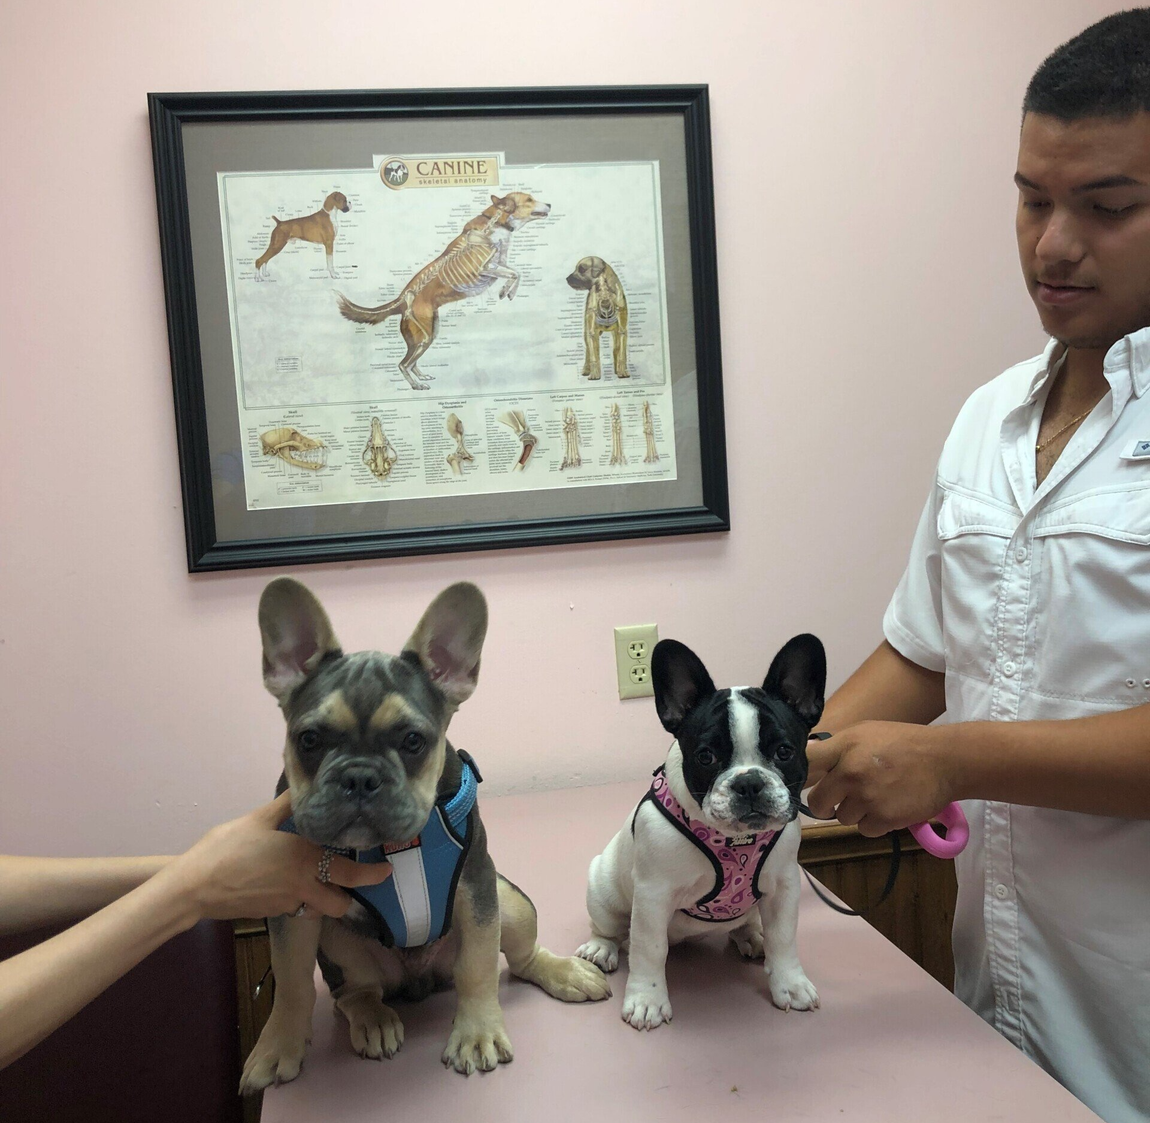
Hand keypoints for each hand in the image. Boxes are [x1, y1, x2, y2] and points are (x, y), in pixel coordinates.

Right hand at [163, 792, 391, 922]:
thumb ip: (285, 807)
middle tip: (365, 881)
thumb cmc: (226, 848)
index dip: (371, 873)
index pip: (349, 871)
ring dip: (329, 899)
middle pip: (342, 903)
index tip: (387, 868)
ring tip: (328, 882)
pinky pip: (298, 908)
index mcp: (305, 858)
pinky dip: (304, 900)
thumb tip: (301, 788)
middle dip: (355, 895)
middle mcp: (303, 884)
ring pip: (321, 909)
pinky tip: (294, 884)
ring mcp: (287, 903)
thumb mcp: (258, 819)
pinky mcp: (271, 913)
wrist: (194, 886)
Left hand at [804, 722, 956, 836]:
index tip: (802, 783)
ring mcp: (867, 797)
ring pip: (842, 818)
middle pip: (818, 802)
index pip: (806, 764)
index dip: (799, 777)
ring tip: (875, 797)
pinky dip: (874, 823)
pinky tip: (888, 807)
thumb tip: (808, 757)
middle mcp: (851, 772)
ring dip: (855, 813)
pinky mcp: (884, 819)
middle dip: (826, 804)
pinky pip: (865, 830)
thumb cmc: (903, 742)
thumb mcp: (865, 732)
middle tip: (840, 799)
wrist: (945, 760)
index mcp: (844, 747)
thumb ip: (837, 747)